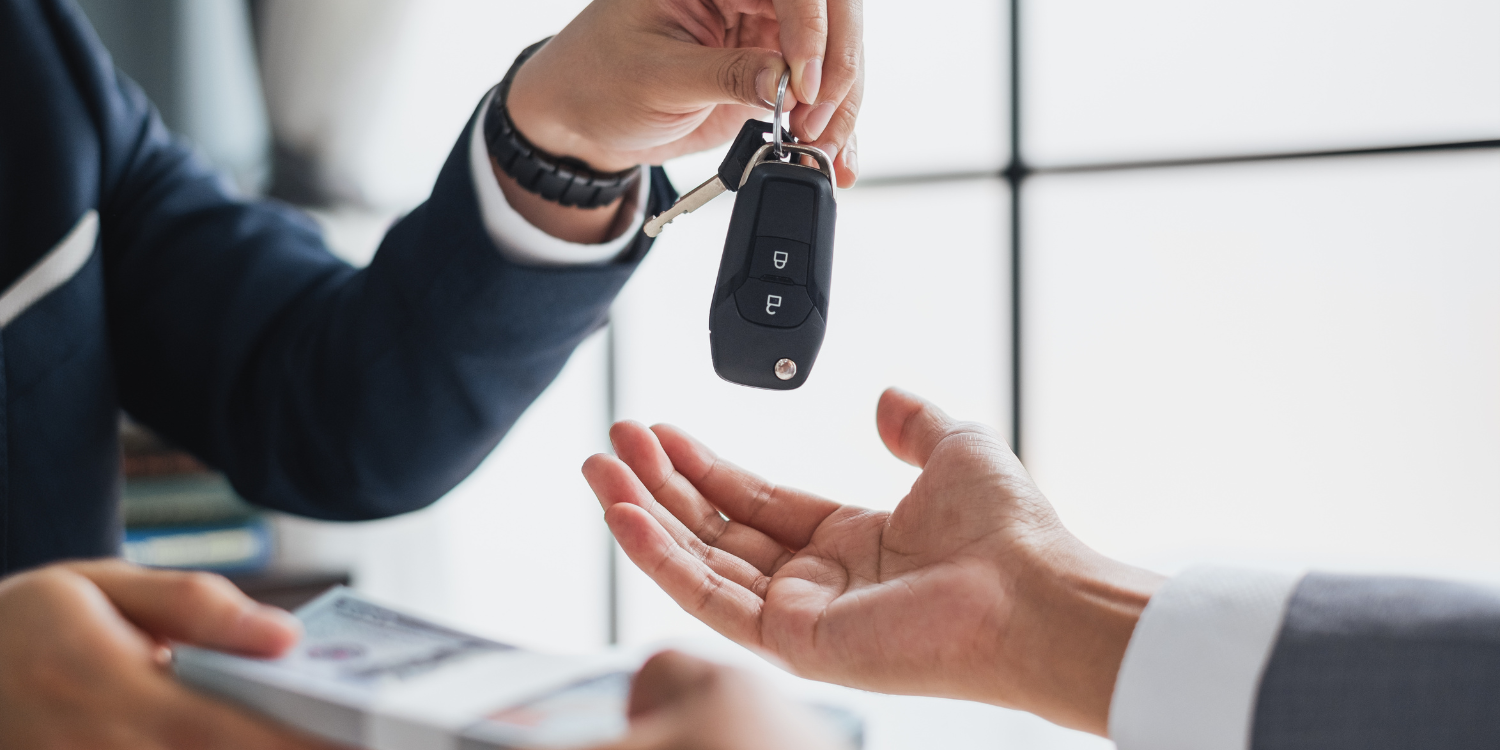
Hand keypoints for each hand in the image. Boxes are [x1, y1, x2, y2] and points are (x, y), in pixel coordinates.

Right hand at [0, 560, 344, 749]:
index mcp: (105, 686)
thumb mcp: (97, 588)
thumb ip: (195, 607)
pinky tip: (264, 742)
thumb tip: (286, 634)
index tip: (365, 741)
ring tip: (331, 741)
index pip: (227, 730)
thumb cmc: (28, 627)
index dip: (300, 744)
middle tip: (368, 743)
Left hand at [494, 0, 861, 242]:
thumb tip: (787, 81)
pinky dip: (834, 128)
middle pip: (831, 14)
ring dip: (840, 107)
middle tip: (816, 119)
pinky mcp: (773, 76)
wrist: (583, 123)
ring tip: (822, 148)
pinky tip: (836, 157)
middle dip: (837, 69)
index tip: (802, 82)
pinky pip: (820, 97)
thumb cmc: (598, 79)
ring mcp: (765, 35)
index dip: (810, 28)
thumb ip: (727, 76)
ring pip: (834, 59)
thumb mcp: (656, 76)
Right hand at [583, 388, 1165, 734]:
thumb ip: (914, 423)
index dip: (705, 466)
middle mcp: (819, 580)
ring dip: (645, 515)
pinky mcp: (794, 642)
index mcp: (851, 540)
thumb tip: (887, 397)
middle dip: (660, 485)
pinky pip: (711, 598)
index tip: (661, 434)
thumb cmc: (1010, 534)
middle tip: (613, 444)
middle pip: (716, 528)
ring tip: (600, 470)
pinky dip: (662, 558)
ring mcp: (802, 615)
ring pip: (701, 561)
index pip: (756, 501)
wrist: (1032, 594)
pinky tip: (626, 516)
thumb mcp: (956, 448)